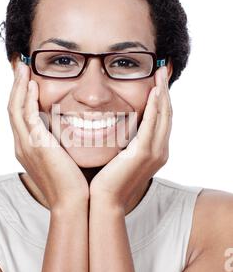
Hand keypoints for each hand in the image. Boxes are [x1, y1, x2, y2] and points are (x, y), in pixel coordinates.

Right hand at [7, 61, 88, 209]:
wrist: (73, 203)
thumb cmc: (73, 184)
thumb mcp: (64, 159)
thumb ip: (62, 143)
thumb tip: (73, 131)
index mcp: (27, 149)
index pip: (19, 116)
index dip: (20, 96)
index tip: (27, 79)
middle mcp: (22, 145)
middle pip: (12, 108)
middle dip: (15, 86)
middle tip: (20, 66)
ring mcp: (26, 146)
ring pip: (15, 108)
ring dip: (18, 86)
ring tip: (23, 67)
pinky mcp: (36, 145)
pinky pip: (26, 116)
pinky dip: (27, 99)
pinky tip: (32, 85)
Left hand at [89, 66, 171, 211]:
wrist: (103, 201)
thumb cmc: (106, 180)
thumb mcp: (118, 156)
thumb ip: (123, 140)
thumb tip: (113, 123)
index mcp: (154, 151)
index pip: (162, 119)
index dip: (161, 99)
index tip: (157, 80)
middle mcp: (160, 150)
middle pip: (167, 114)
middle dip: (165, 91)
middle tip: (162, 70)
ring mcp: (155, 152)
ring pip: (163, 115)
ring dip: (162, 93)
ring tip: (159, 74)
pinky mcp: (145, 153)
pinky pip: (153, 124)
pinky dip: (154, 106)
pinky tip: (153, 91)